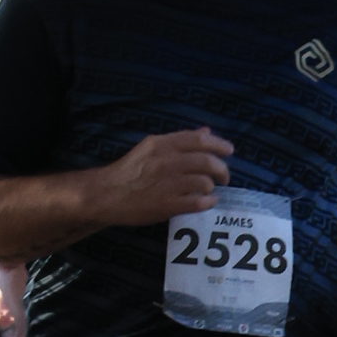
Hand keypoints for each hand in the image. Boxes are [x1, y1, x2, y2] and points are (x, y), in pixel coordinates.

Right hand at [103, 127, 231, 225]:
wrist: (108, 194)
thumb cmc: (130, 170)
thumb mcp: (151, 148)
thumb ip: (179, 140)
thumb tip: (206, 131)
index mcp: (162, 144)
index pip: (198, 140)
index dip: (218, 144)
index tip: (229, 151)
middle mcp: (167, 162)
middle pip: (206, 162)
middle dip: (222, 170)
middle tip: (225, 177)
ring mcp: (167, 184)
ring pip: (204, 182)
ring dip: (212, 187)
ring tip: (210, 190)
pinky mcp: (166, 205)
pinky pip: (197, 203)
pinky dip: (207, 202)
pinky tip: (208, 202)